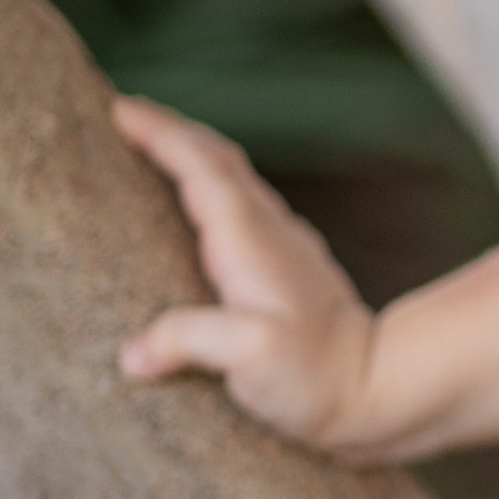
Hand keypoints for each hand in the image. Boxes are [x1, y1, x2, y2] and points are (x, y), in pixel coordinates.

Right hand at [114, 97, 381, 450]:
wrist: (380, 390)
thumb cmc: (316, 376)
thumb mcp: (250, 357)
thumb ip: (190, 340)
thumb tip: (133, 353)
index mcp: (250, 240)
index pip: (200, 169)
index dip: (159, 135)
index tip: (118, 108)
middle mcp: (268, 232)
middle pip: (216, 160)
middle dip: (170, 131)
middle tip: (122, 115)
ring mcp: (282, 248)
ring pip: (232, 181)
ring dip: (192, 156)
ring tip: (147, 152)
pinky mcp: (286, 272)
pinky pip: (240, 210)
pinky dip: (210, 193)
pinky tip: (196, 215)